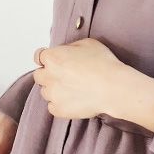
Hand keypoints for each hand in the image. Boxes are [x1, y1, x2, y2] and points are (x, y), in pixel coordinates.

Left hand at [32, 37, 153, 131]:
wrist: (114, 88)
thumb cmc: (104, 65)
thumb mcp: (88, 44)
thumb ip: (71, 47)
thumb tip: (67, 52)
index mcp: (53, 58)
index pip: (38, 56)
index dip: (46, 58)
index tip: (53, 62)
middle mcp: (48, 76)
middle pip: (39, 76)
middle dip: (49, 75)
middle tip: (65, 77)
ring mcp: (53, 95)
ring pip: (46, 92)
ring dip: (55, 90)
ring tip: (73, 90)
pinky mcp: (59, 110)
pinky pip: (53, 107)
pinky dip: (61, 104)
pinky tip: (74, 100)